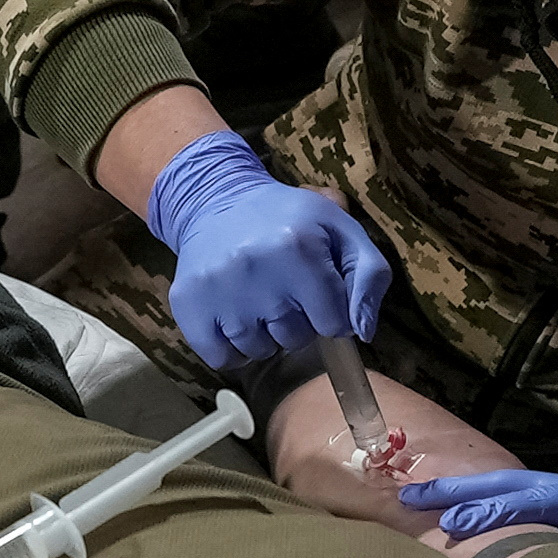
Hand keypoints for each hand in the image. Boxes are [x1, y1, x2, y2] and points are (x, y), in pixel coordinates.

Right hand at [148, 130, 390, 367]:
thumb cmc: (287, 218)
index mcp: (300, 249)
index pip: (335, 323)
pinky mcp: (188, 305)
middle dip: (297, 320)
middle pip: (296, 339)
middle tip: (282, 287)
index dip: (330, 311)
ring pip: (260, 351)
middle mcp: (257, 270)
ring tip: (256, 296)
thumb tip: (362, 332)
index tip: (316, 289)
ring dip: (264, 334)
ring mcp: (218, 291)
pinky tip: (234, 316)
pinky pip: (222, 358)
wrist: (216, 199)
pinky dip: (232, 348)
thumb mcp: (341, 230)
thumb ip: (369, 276)